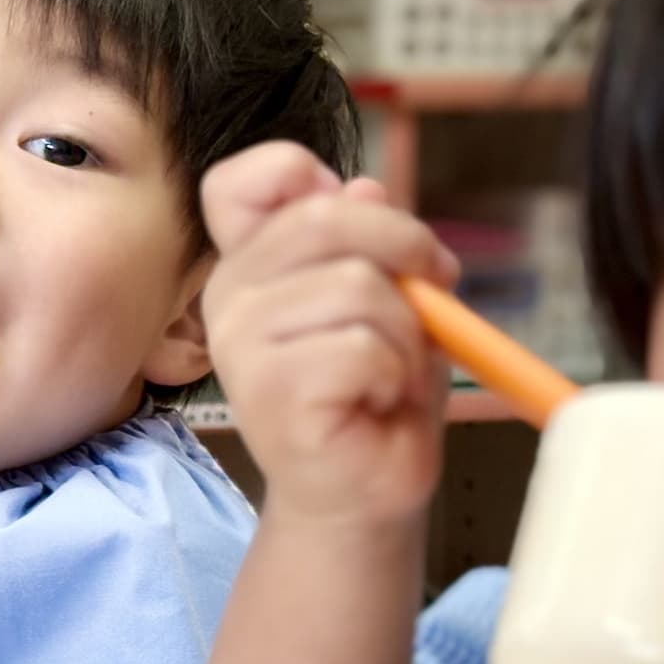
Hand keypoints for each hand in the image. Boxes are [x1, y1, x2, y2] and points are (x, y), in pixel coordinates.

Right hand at [200, 143, 462, 524]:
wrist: (361, 491)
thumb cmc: (372, 393)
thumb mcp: (386, 299)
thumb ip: (368, 244)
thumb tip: (362, 189)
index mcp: (249, 265)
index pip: (238, 182)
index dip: (298, 173)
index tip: (358, 210)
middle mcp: (230, 296)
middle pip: (324, 218)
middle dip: (404, 246)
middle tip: (433, 289)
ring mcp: (241, 345)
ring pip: (356, 287)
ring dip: (406, 332)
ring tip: (392, 372)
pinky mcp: (270, 393)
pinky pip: (362, 349)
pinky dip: (394, 374)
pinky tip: (377, 402)